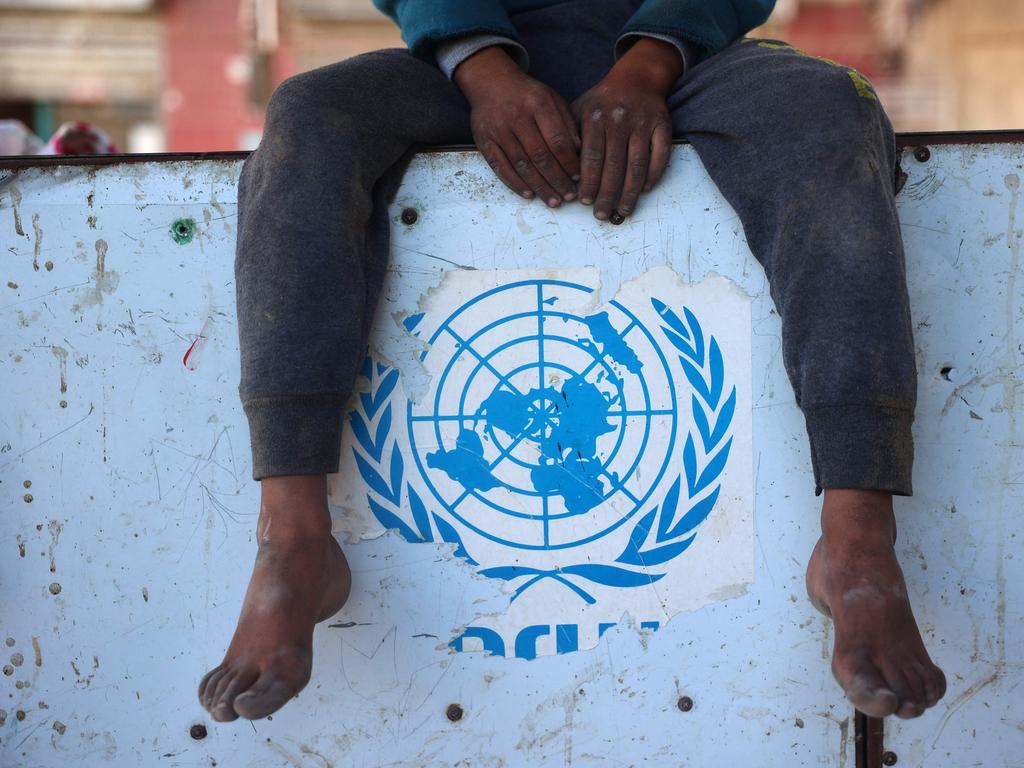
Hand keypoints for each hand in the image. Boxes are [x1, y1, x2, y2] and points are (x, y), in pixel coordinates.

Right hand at [455, 46, 579, 206]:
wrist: (490, 82)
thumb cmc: (527, 95)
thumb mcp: (552, 99)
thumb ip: (567, 123)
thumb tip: (579, 152)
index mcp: (538, 104)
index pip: (557, 140)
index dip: (569, 163)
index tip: (578, 178)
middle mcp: (517, 116)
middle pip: (540, 156)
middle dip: (557, 180)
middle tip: (569, 196)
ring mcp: (498, 130)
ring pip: (522, 165)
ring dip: (539, 186)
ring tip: (553, 200)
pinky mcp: (484, 141)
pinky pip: (500, 167)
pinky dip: (515, 183)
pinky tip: (529, 194)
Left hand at [572, 37, 680, 219]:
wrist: (637, 77)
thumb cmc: (603, 102)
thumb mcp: (581, 109)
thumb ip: (570, 135)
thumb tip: (562, 171)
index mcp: (595, 116)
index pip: (591, 156)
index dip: (588, 181)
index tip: (584, 202)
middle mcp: (619, 120)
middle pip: (613, 165)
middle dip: (606, 193)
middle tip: (601, 214)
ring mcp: (642, 123)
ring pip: (637, 164)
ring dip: (630, 192)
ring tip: (623, 210)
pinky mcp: (663, 125)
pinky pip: (660, 155)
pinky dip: (654, 174)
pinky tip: (644, 190)